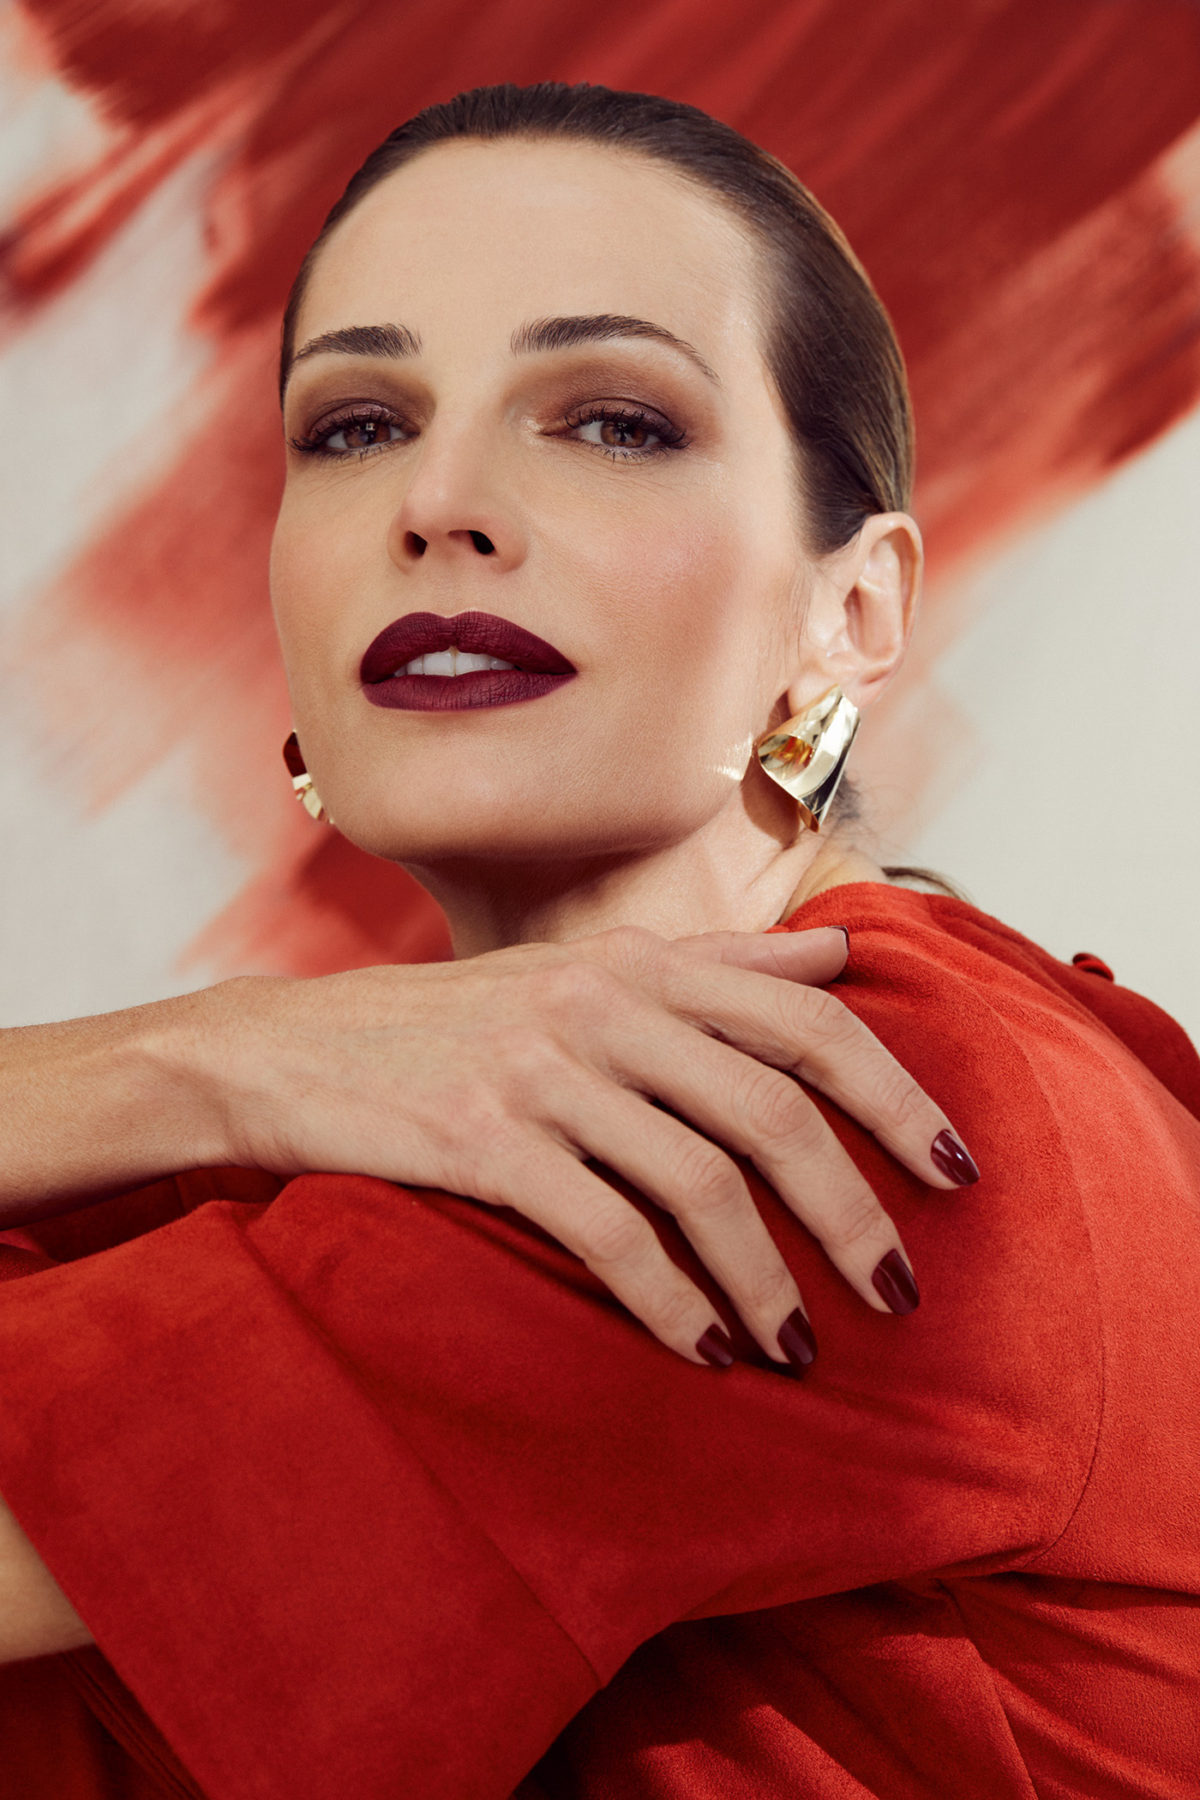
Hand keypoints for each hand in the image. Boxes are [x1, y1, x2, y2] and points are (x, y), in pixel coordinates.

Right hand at [206, 925, 978, 1368]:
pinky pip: (608, 1234)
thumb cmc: (448, 1022)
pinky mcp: (484, 1142)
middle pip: (774, 1108)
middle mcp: (604, 1006)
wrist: (287, 1052)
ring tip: (801, 1345)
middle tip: (897, 1291)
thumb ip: (716, 964)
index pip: (808, 1020)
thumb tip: (838, 953)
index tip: (955, 1172)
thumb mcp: (582, 969)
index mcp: (641, 964)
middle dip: (853, 1210)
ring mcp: (543, 1071)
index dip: (897, 1096)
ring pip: (699, 1181)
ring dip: (766, 1277)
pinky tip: (706, 1348)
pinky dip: (670, 1301)